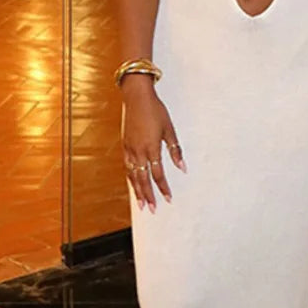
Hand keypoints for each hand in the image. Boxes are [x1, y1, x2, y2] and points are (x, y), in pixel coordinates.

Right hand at [121, 76, 185, 212]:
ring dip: (137, 191)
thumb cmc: (155, 110)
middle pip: (143, 179)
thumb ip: (175, 150)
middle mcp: (138, 151)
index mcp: (151, 147)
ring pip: (132, 175)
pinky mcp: (125, 145)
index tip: (168, 199)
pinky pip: (127, 166)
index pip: (158, 174)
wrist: (137, 97)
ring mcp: (129, 148)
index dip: (163, 188)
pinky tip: (133, 184)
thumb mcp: (169, 129)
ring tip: (141, 204)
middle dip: (148, 196)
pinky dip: (130, 178)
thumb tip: (183, 167)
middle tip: (152, 210)